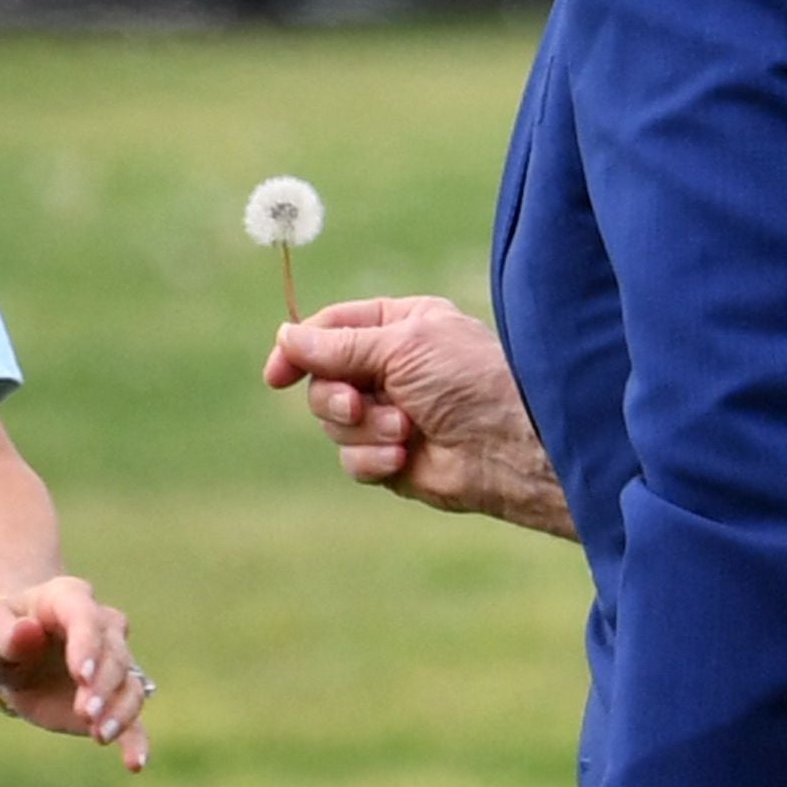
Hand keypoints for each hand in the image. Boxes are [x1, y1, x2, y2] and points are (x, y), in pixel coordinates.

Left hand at [0, 576, 151, 772]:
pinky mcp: (112, 699)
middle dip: (103, 686)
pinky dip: (137, 740)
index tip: (82, 676)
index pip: (86, 618)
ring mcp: (112, 663)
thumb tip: (27, 632)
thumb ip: (6, 634)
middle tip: (85, 714)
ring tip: (100, 736)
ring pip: (131, 685)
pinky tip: (134, 763)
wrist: (13, 654)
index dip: (88, 646)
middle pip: (115, 654)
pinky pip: (134, 718)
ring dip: (120, 712)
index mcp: (69, 599)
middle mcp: (101, 626)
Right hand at [264, 297, 572, 535]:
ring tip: (406, 431)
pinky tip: (405, 457)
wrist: (509, 446)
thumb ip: (339, 345)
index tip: (277, 375)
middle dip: (336, 397)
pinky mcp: (391, 458)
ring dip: (363, 429)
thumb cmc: (468, 380)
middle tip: (359, 404)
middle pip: (323, 381)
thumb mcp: (401, 345)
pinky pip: (351, 459)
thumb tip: (285, 338)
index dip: (298, 351)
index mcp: (398, 327)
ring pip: (333, 423)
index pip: (330, 331)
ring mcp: (390, 414)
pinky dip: (372, 459)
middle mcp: (392, 369)